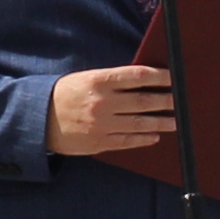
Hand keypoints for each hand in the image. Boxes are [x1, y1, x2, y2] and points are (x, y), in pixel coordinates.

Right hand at [50, 64, 177, 159]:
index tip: (172, 77)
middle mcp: (103, 102)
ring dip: (161, 122)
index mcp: (99, 81)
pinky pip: (128, 141)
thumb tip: (143, 82)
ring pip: (140, 123)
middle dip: (166, 100)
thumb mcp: (85, 79)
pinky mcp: (99, 142)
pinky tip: (155, 135)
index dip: (159, 76)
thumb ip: (112, 81)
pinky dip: (144, 138)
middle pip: (144, 100)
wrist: (38, 120)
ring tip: (175, 121)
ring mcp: (102, 124)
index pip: (137, 76)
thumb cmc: (64, 94)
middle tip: (181, 100)